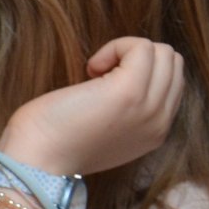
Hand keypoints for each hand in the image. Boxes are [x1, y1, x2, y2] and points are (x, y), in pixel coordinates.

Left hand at [0, 38, 184, 177]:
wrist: (36, 161)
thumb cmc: (55, 140)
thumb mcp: (106, 132)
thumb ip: (129, 113)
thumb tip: (125, 76)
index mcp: (156, 132)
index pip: (173, 82)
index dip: (140, 71)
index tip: (104, 84)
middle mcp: (160, 122)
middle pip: (173, 62)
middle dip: (137, 57)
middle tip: (100, 75)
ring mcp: (148, 106)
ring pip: (163, 52)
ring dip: (127, 51)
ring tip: (96, 71)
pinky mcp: (129, 91)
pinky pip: (142, 47)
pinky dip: (115, 47)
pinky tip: (91, 68)